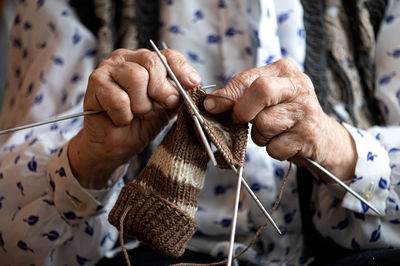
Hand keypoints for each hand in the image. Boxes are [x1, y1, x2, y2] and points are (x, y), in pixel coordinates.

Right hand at [68, 48, 200, 188]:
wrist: (114, 145)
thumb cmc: (140, 124)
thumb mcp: (166, 108)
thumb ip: (177, 94)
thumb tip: (193, 84)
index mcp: (146, 61)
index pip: (168, 55)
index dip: (182, 69)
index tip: (193, 83)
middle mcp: (127, 58)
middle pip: (152, 62)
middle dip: (161, 90)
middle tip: (159, 106)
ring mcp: (108, 68)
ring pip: (136, 77)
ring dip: (141, 105)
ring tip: (136, 114)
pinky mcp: (95, 82)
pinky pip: (119, 98)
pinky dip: (124, 115)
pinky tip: (120, 119)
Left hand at [204, 59, 356, 181]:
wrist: (323, 137)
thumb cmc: (286, 114)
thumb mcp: (267, 97)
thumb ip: (241, 95)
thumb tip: (211, 103)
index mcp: (285, 70)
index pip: (248, 79)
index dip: (226, 95)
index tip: (211, 106)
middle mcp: (299, 86)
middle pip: (260, 92)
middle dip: (243, 111)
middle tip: (242, 120)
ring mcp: (306, 111)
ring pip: (263, 124)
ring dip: (260, 135)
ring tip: (274, 132)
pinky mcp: (308, 135)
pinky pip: (273, 147)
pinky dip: (273, 149)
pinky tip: (285, 142)